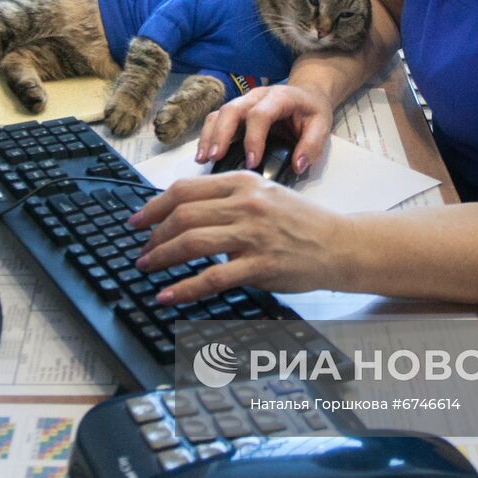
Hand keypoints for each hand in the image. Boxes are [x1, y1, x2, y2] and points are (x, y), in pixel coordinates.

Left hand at [128, 172, 349, 303]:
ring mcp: (253, 235)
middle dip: (153, 235)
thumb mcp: (265, 195)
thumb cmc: (301, 223)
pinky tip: (167, 295)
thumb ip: (228, 199)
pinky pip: (211, 277)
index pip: (185, 189)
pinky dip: (183, 288)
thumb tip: (184, 214)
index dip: (153, 206)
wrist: (339, 244)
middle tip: (142, 251)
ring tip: (147, 267)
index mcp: (243, 182)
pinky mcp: (259, 266)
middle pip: (182, 215)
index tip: (137, 221)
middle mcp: (245, 204)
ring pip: (191, 242)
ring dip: (161, 257)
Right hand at [195, 84, 334, 175]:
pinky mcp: (236, 111)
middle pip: (232, 110)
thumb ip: (312, 145)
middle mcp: (257, 96)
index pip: (260, 114)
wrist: (307, 94)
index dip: (253, 138)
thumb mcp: (322, 125)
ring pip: (220, 113)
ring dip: (209, 136)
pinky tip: (204, 154)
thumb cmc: (312, 111)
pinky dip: (208, 135)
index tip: (252, 162)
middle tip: (215, 158)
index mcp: (280, 97)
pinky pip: (217, 119)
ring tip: (203, 159)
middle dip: (221, 135)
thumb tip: (298, 166)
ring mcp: (243, 101)